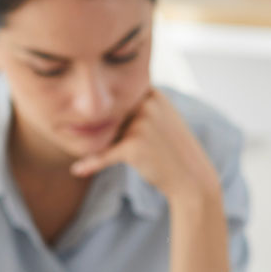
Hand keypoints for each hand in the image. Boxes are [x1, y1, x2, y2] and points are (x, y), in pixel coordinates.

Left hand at [68, 90, 220, 203]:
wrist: (192, 177)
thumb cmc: (173, 149)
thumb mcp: (161, 117)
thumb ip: (138, 106)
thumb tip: (102, 104)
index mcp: (153, 93)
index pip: (117, 98)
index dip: (109, 112)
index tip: (105, 125)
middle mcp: (147, 104)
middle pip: (109, 114)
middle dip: (103, 129)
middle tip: (118, 145)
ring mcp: (140, 123)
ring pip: (105, 134)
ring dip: (102, 146)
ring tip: (123, 157)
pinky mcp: (134, 145)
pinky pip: (104, 154)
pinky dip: (91, 163)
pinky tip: (78, 170)